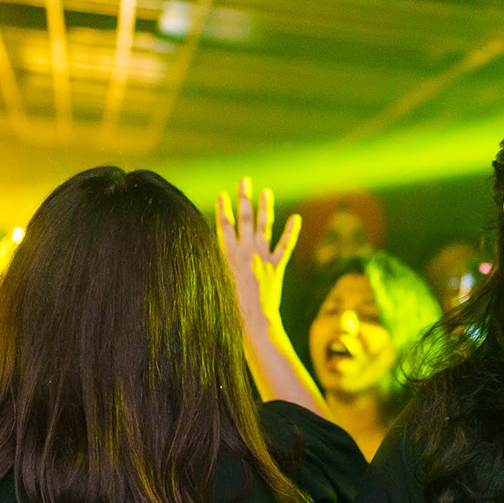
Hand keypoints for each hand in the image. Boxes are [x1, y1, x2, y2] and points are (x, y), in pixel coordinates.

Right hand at [216, 177, 301, 326]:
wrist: (253, 322)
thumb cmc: (229, 309)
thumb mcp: (216, 284)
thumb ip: (215, 266)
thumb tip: (207, 254)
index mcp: (227, 256)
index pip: (224, 226)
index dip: (223, 209)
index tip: (222, 194)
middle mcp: (246, 252)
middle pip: (244, 219)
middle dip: (244, 198)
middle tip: (245, 181)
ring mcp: (262, 258)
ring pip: (264, 227)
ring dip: (265, 208)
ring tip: (266, 192)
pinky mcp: (276, 268)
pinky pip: (285, 247)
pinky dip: (291, 232)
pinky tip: (296, 218)